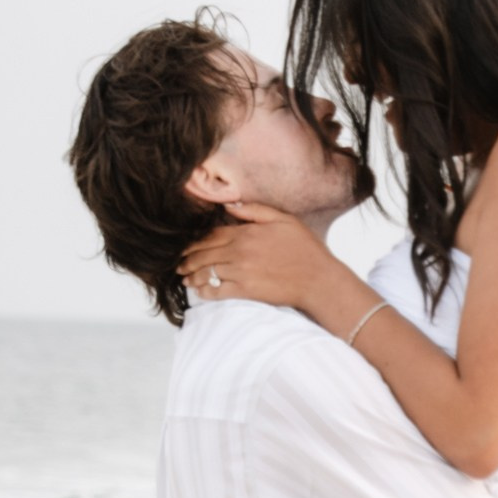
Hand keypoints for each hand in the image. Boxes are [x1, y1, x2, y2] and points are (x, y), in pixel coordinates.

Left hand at [183, 202, 355, 319]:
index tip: (187, 247)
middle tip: (179, 265)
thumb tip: (231, 205)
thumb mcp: (284, 220)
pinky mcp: (245, 290)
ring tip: (186, 279)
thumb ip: (256, 211)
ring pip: (207, 272)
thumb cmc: (306, 249)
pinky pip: (217, 291)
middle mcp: (239, 251)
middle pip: (204, 254)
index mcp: (246, 232)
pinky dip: (205, 292)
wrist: (318, 279)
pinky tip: (200, 292)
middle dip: (188, 259)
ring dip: (193, 276)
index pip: (212, 235)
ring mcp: (240, 271)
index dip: (196, 242)